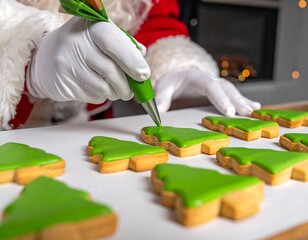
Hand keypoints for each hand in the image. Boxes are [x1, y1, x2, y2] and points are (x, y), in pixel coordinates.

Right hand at [26, 17, 149, 102]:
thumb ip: (125, 44)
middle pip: (110, 70)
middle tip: (131, 92)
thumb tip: (142, 57)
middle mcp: (75, 42)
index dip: (132, 61)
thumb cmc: (85, 45)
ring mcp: (66, 63)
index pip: (114, 42)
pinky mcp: (62, 82)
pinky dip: (101, 97)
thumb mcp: (104, 35)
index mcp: (91, 26)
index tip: (143, 75)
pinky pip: (91, 96)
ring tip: (116, 91)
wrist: (47, 56)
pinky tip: (98, 89)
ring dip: (115, 94)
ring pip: (102, 87)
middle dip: (126, 86)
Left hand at [155, 69, 260, 115]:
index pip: (211, 87)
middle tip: (246, 113)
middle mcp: (210, 79)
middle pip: (226, 89)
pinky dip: (244, 101)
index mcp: (197, 77)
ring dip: (243, 101)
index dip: (220, 98)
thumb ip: (161, 98)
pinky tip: (255, 107)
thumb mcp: (163, 87)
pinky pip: (234, 95)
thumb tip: (158, 112)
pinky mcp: (220, 91)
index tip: (228, 111)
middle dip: (236, 100)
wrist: (178, 76)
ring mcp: (217, 85)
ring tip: (254, 111)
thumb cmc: (171, 82)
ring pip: (233, 92)